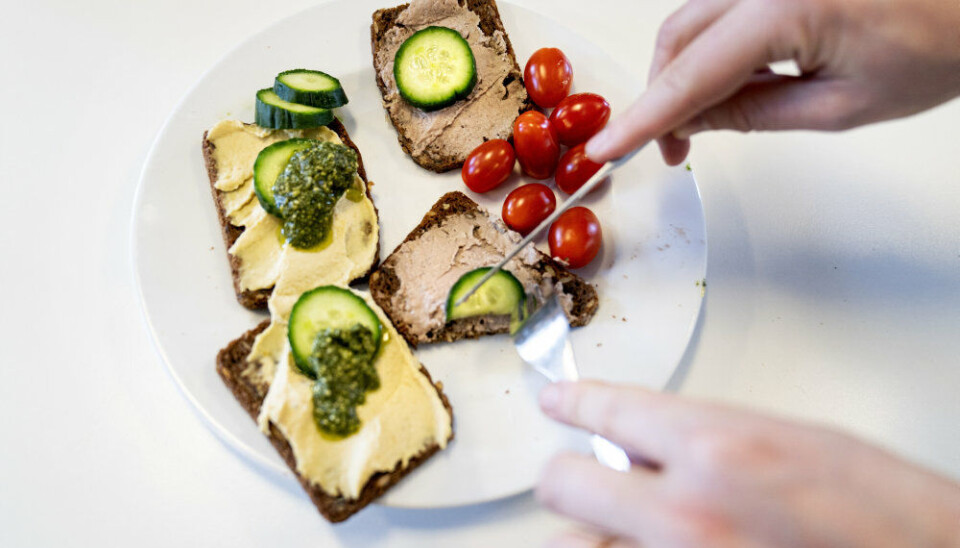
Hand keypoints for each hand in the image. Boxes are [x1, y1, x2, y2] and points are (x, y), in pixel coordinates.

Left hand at [536, 380, 959, 546]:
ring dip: (591, 533)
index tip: (558, 404)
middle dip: (571, 476)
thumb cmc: (884, 514)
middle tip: (585, 476)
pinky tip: (647, 544)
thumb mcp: (795, 443)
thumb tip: (647, 445)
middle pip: (562, 485)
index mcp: (718, 450)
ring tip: (621, 527)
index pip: (609, 410)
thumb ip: (707, 440)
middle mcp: (685, 514)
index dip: (574, 403)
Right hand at [585, 0, 959, 165]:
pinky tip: (735, 80)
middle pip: (678, 37)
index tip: (607, 149)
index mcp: (785, 6)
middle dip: (663, 97)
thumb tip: (692, 123)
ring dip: (686, 72)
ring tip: (709, 122)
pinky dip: (713, 48)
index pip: (689, 74)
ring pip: (694, 20)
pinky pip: (722, 8)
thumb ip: (753, 114)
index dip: (643, 118)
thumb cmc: (940, 42)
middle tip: (673, 150)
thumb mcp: (839, 106)